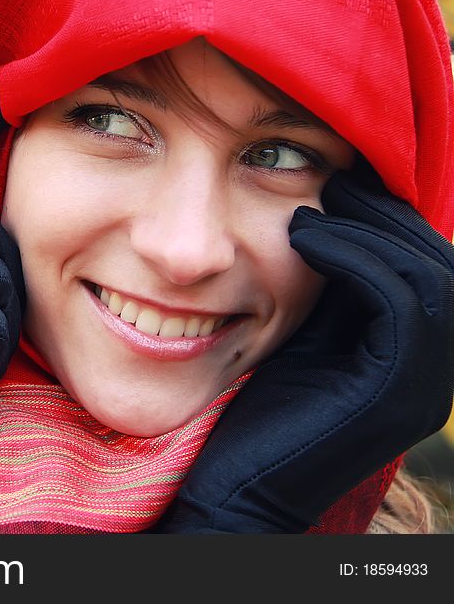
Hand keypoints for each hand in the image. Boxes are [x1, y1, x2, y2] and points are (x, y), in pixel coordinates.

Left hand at [152, 163, 453, 532]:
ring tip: (313, 207)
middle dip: (387, 215)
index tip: (338, 186)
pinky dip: (353, 255)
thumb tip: (319, 217)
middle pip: (441, 262)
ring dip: (369, 229)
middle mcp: (438, 371)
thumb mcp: (306, 341)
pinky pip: (396, 298)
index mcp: (418, 356)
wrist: (241, 492)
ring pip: (429, 274)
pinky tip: (304, 236)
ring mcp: (424, 385)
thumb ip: (329, 293)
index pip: (427, 263)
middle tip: (333, 183)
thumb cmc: (260, 414)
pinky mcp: (393, 391)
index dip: (388, 219)